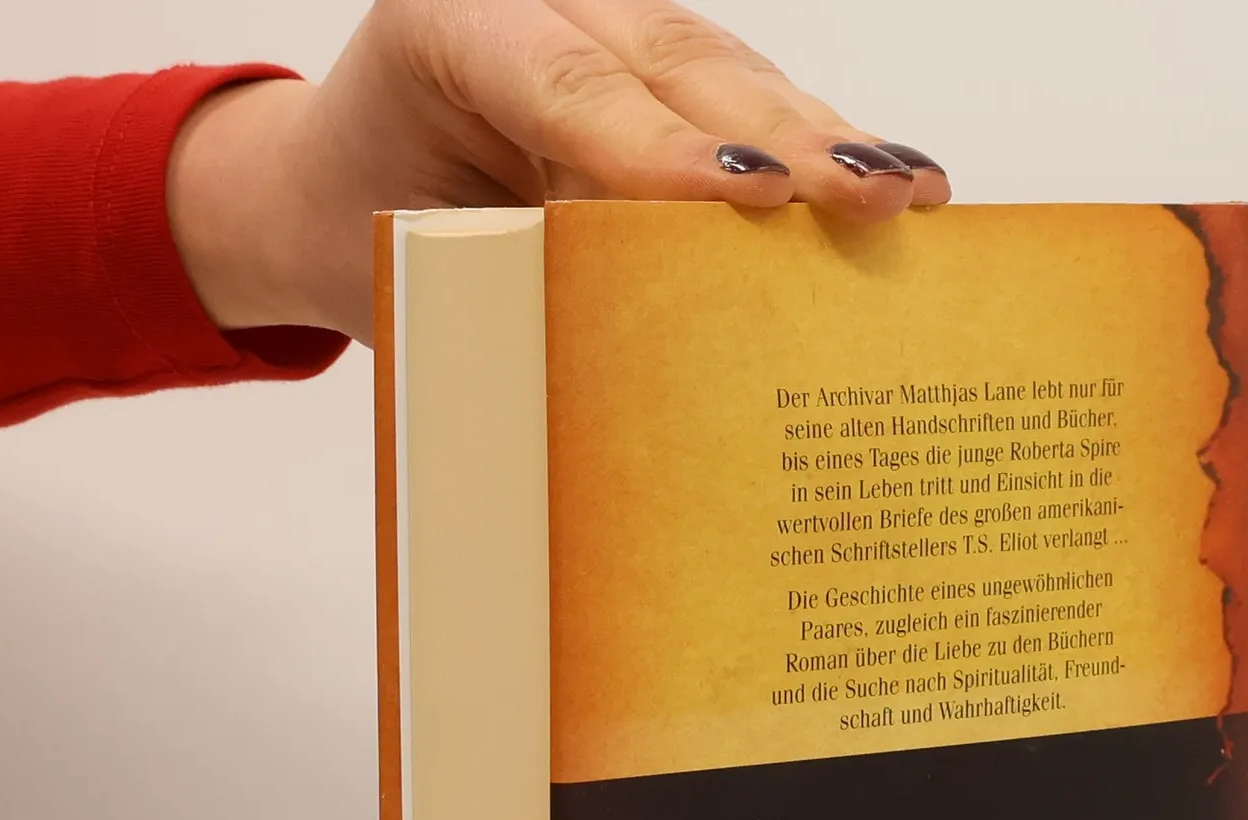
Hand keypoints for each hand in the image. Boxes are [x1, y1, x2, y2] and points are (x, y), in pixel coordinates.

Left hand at [169, 0, 950, 344]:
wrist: (338, 186)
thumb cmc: (367, 226)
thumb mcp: (417, 262)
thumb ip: (516, 276)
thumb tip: (644, 356)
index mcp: (450, 26)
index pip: (567, 82)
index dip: (661, 143)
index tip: (748, 196)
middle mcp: (541, 1)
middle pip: (677, 66)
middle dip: (783, 138)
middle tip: (868, 198)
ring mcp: (611, 24)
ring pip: (731, 75)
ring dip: (827, 142)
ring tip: (910, 193)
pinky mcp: (660, 69)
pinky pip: (745, 102)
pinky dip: (817, 149)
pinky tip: (891, 181)